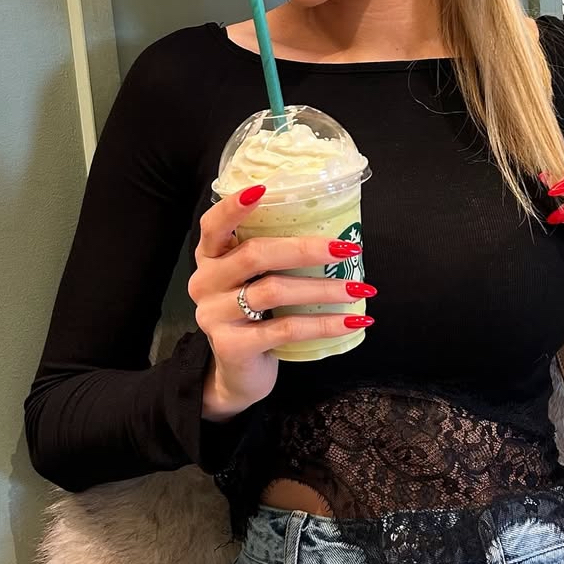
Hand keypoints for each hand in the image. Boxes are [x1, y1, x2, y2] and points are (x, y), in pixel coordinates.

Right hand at [189, 186, 375, 419]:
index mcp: (210, 258)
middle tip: (347, 249)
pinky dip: (324, 324)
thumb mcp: (252, 282)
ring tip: (359, 288)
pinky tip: (351, 321)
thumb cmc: (254, 317)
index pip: (213, 225)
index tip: (264, 189)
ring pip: (274, 291)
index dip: (234, 207)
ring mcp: (214, 315)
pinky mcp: (232, 346)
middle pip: (255, 254)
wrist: (237, 375)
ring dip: (323, 288)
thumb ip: (270, 257)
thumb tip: (334, 234)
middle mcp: (204, 283)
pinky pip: (286, 329)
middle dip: (306, 248)